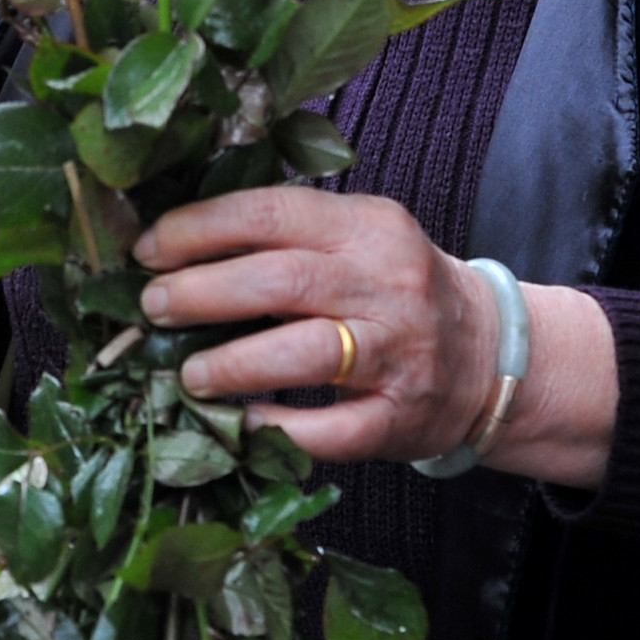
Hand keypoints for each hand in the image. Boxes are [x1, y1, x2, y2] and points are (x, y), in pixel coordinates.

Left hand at [133, 186, 616, 486]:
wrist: (491, 355)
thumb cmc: (397, 291)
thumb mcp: (357, 240)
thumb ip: (286, 236)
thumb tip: (173, 246)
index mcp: (367, 228)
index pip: (270, 211)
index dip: (198, 229)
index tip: (148, 249)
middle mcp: (386, 284)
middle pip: (280, 279)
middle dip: (201, 293)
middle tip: (153, 307)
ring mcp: (398, 352)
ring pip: (305, 352)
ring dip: (232, 363)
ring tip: (188, 374)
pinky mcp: (400, 416)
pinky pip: (330, 428)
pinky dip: (277, 428)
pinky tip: (240, 424)